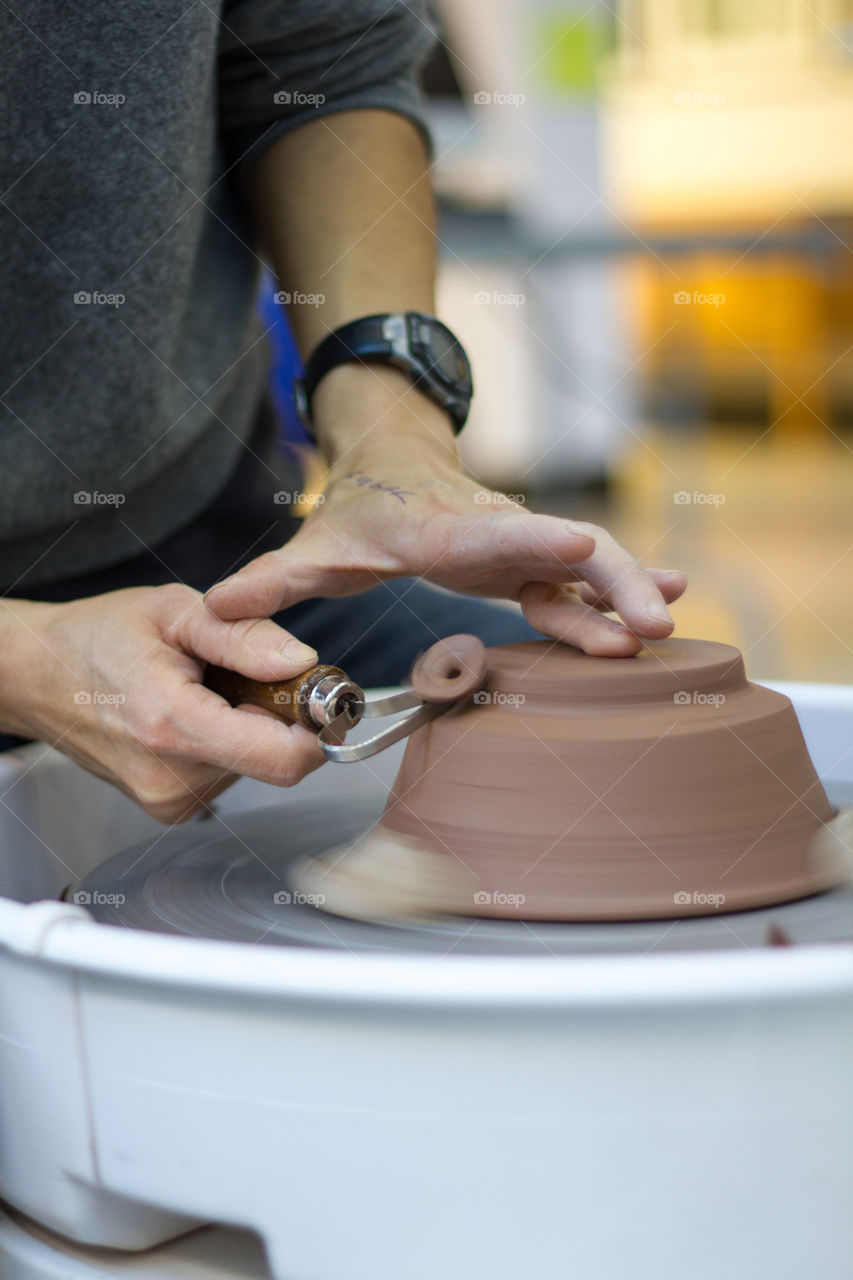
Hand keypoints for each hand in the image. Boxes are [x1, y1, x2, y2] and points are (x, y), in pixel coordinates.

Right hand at [0, 585, 324, 821]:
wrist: (38, 675)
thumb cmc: (99, 637)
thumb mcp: (175, 611)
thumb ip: (243, 636)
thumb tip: (302, 660)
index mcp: (174, 726)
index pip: (284, 760)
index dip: (315, 727)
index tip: (312, 692)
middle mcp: (172, 779)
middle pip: (274, 760)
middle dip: (276, 714)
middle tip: (243, 674)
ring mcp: (168, 800)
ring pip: (253, 766)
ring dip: (247, 725)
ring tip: (204, 690)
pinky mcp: (168, 806)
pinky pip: (227, 774)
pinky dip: (224, 741)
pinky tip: (191, 712)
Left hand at [204, 388, 685, 656]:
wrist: (394, 463)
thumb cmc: (359, 510)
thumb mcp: (318, 545)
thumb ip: (273, 580)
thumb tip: (214, 610)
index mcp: (444, 529)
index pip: (497, 531)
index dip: (538, 538)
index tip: (582, 542)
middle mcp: (496, 532)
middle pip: (566, 549)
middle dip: (613, 579)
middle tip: (652, 619)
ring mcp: (521, 547)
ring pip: (588, 568)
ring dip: (627, 595)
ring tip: (668, 626)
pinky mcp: (530, 566)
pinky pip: (578, 590)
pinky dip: (611, 606)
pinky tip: (651, 624)